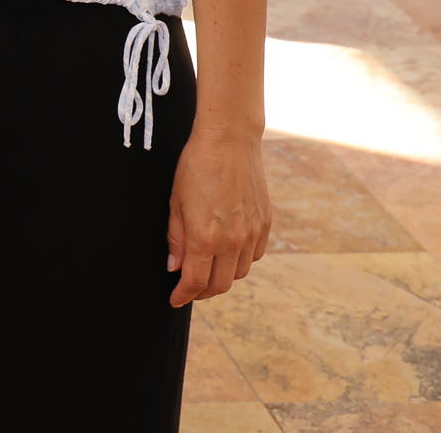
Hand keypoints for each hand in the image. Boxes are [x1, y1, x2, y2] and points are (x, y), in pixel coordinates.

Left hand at [166, 128, 271, 306]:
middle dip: (202, 292)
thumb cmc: (195, 167)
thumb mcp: (175, 202)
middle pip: (220, 284)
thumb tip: (174, 267)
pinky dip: (241, 261)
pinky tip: (228, 252)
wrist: (229, 141)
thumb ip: (175, 239)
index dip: (183, 295)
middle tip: (190, 289)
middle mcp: (232, 241)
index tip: (175, 299)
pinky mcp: (266, 224)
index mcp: (204, 238)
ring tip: (208, 270)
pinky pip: (254, 255)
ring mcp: (252, 234)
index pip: (195, 281)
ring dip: (223, 277)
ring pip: (239, 273)